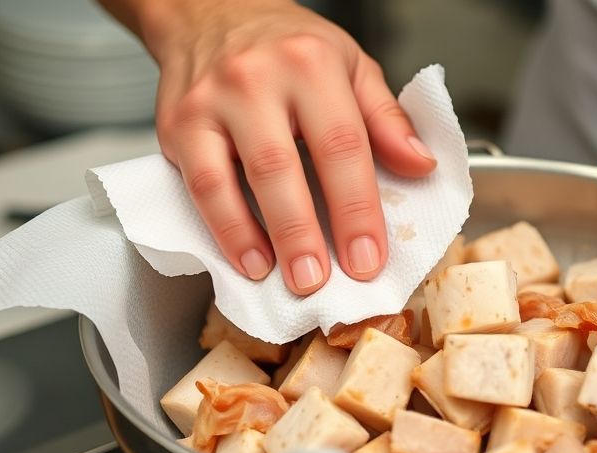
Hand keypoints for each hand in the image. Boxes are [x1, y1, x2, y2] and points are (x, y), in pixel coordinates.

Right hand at [101, 0, 436, 294]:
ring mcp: (209, 103)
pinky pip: (198, 187)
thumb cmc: (288, 45)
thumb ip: (386, 119)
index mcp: (310, 65)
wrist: (212, 11)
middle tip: (322, 281)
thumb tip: (420, 166)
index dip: (356, 209)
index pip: (341, 145)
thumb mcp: (352, 65)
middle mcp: (255, 80)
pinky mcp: (176, 125)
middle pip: (282, 168)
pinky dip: (222, 229)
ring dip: (259, 239)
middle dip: (305, 234)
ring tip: (284, 279)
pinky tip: (247, 258)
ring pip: (229, 181)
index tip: (369, 257)